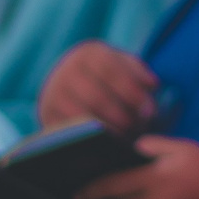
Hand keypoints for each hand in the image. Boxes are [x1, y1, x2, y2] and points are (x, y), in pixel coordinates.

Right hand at [40, 42, 158, 133]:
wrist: (73, 87)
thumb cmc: (109, 79)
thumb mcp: (125, 67)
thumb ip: (140, 73)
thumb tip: (152, 85)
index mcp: (89, 53)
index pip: (110, 70)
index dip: (132, 91)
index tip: (150, 110)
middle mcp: (66, 70)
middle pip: (96, 97)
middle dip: (121, 116)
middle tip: (138, 129)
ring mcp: (53, 94)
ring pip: (81, 117)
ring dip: (107, 130)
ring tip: (126, 138)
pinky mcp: (47, 116)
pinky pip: (70, 132)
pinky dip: (90, 140)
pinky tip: (108, 145)